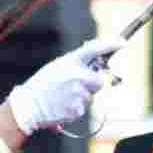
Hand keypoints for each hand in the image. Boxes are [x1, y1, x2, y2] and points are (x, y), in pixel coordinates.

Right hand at [6, 38, 123, 135]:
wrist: (29, 105)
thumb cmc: (43, 84)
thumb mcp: (57, 66)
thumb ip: (76, 64)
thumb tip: (95, 62)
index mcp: (70, 62)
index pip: (94, 49)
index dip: (110, 44)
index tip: (122, 42)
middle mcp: (77, 76)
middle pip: (99, 81)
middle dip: (92, 83)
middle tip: (76, 84)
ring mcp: (78, 94)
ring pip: (90, 96)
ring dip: (81, 96)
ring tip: (62, 96)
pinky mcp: (77, 110)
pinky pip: (83, 108)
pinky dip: (75, 107)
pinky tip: (62, 105)